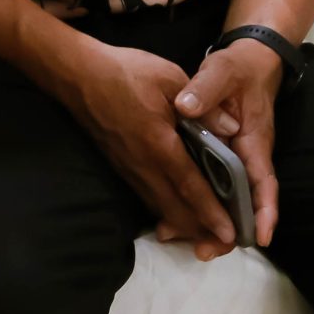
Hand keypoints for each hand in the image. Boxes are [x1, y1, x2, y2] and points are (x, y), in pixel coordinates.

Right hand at [54, 37, 239, 258]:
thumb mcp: (171, 78)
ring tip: (208, 232)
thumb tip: (234, 129)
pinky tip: (179, 210)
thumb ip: (204, 108)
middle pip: (175, 210)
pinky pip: (148, 197)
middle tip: (224, 241)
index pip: (190, 187)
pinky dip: (166, 210)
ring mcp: (129, 169)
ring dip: (183, 224)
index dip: (211, 213)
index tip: (230, 234)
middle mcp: (143, 165)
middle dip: (200, 230)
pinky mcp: (121, 167)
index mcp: (159, 144)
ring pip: (159, 208)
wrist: (78, 75)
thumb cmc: (125, 72)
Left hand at [172, 38, 284, 246]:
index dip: (264, 211)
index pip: (264, 182)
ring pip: (228, 198)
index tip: (260, 237)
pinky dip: (199, 202)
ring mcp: (236, 159)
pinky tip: (174, 217)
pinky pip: (214, 186)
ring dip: (210, 221)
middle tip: (205, 251)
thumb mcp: (223, 71)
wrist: (248, 61)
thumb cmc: (239, 68)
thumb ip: (206, 89)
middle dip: (230, 230)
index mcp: (254, 140)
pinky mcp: (221, 157)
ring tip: (184, 242)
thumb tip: (186, 108)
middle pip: (245, 202)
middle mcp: (249, 156)